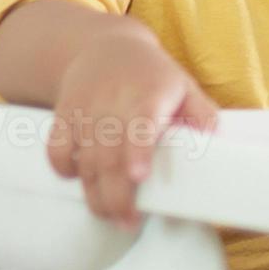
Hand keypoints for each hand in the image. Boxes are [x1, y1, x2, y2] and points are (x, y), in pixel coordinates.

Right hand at [46, 27, 218, 229]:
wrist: (107, 47)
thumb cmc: (152, 76)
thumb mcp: (186, 87)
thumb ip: (203, 116)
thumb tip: (212, 142)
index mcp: (150, 95)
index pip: (143, 124)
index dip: (138, 151)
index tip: (138, 177)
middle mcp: (114, 102)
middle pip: (110, 155)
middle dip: (117, 195)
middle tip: (128, 221)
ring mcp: (86, 109)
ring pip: (84, 159)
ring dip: (94, 193)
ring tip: (110, 216)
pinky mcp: (63, 116)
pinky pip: (56, 149)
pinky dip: (64, 170)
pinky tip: (82, 183)